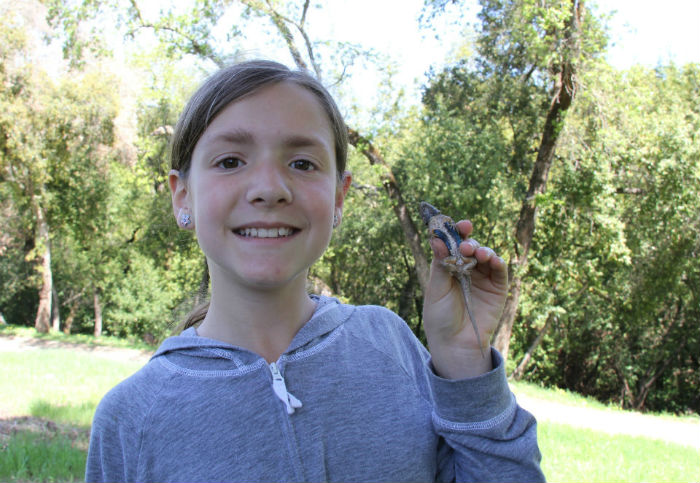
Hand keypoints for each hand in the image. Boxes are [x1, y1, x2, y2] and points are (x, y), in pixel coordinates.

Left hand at [422, 219, 508, 378]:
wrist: (455, 344)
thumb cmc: (440, 317)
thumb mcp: (436, 289)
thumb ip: (440, 265)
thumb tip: (436, 238)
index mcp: (448, 267)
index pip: (452, 244)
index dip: (454, 232)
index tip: (455, 224)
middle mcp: (466, 269)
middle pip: (469, 246)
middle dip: (468, 240)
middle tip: (465, 243)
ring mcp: (483, 277)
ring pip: (486, 254)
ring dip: (482, 249)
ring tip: (477, 253)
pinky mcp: (497, 287)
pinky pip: (500, 270)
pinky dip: (497, 260)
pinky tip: (491, 258)